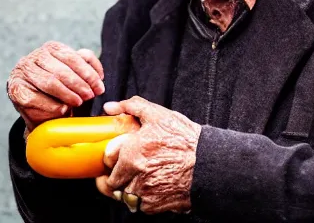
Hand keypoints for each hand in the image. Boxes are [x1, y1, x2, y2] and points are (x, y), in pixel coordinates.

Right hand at [7, 41, 104, 130]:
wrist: (38, 105)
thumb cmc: (60, 86)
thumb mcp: (74, 71)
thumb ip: (87, 65)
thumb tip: (99, 75)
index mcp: (52, 48)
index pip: (73, 58)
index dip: (89, 73)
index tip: (99, 87)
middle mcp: (35, 57)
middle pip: (62, 70)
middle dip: (80, 85)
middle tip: (90, 96)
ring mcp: (22, 73)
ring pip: (50, 82)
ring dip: (68, 94)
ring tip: (79, 102)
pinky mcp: (16, 90)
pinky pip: (36, 98)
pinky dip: (52, 105)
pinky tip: (63, 109)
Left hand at [95, 96, 201, 214]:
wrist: (208, 164)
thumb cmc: (186, 139)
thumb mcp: (159, 115)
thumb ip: (132, 107)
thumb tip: (111, 107)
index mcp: (131, 152)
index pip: (106, 157)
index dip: (112, 153)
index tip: (116, 153)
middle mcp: (134, 175)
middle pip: (110, 180)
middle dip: (116, 173)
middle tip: (127, 165)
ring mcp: (142, 192)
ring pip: (123, 194)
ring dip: (128, 186)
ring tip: (143, 175)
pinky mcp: (153, 205)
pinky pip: (138, 204)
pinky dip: (142, 196)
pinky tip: (154, 183)